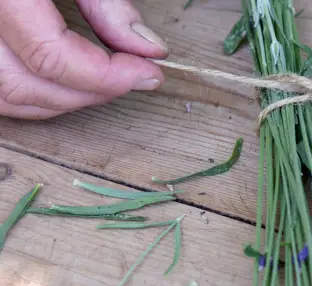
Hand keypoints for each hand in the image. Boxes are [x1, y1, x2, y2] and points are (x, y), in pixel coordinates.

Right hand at [0, 0, 167, 118]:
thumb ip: (108, 2)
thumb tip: (147, 48)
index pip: (49, 56)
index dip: (106, 77)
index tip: (148, 73)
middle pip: (24, 85)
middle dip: (87, 94)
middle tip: (131, 79)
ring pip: (4, 96)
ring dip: (58, 101)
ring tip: (101, 84)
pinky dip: (29, 94)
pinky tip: (63, 84)